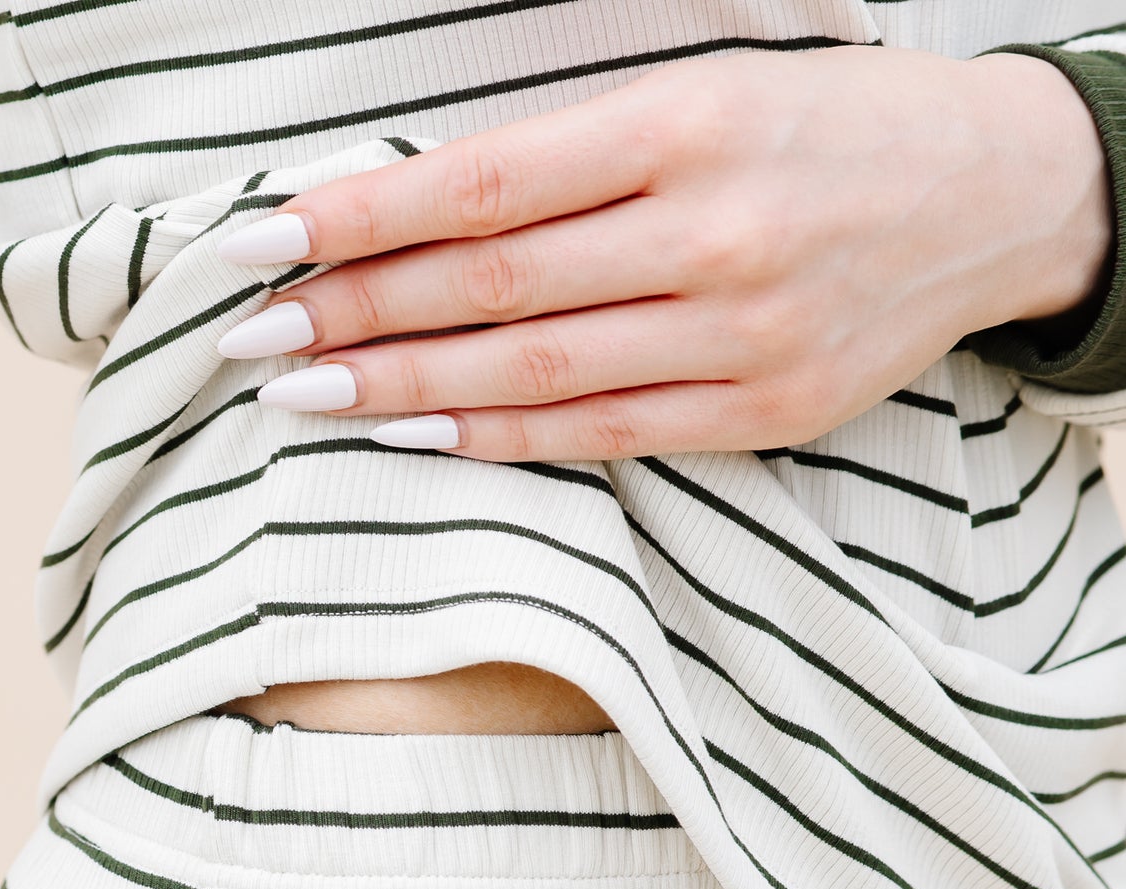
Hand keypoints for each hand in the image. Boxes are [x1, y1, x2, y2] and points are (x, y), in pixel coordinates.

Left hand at [217, 46, 1112, 460]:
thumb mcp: (702, 93)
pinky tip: (412, 433)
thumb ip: (566, 158)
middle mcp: (712, 233)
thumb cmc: (822, 129)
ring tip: (302, 395)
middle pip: (490, 286)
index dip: (358, 218)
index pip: (481, 183)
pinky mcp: (763, 412)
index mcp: (689, 124)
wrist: (994, 194)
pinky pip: (600, 435)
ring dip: (400, 385)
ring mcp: (740, 334)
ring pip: (531, 373)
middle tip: (249, 336)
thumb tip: (409, 212)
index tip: (260, 241)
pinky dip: (495, 439)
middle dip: (352, 313)